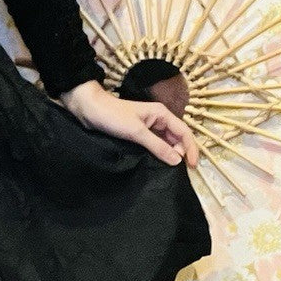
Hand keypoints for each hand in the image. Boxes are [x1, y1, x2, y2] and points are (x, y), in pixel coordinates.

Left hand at [58, 79, 199, 168]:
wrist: (88, 108)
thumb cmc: (113, 116)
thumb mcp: (136, 132)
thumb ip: (157, 146)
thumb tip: (177, 160)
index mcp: (162, 114)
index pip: (184, 132)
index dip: (191, 149)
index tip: (192, 167)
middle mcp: (158, 119)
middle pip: (177, 138)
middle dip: (181, 153)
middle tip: (180, 171)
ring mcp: (148, 126)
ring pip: (166, 142)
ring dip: (170, 154)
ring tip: (171, 170)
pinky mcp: (138, 133)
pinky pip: (154, 144)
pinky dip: (159, 153)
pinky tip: (158, 163)